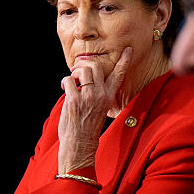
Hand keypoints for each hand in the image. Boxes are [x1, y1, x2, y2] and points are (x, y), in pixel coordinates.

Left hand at [58, 47, 131, 173]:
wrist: (80, 144)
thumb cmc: (87, 127)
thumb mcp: (100, 109)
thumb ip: (97, 94)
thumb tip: (86, 80)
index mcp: (109, 97)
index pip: (119, 75)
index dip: (124, 61)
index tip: (128, 50)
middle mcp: (100, 95)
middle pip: (96, 66)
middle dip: (84, 64)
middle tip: (77, 71)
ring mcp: (88, 97)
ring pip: (83, 70)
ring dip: (74, 72)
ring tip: (71, 80)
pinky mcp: (74, 100)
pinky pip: (68, 80)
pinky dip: (64, 81)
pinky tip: (64, 88)